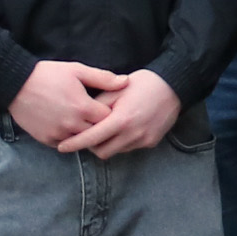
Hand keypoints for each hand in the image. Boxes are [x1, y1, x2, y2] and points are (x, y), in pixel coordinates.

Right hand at [9, 60, 115, 148]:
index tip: (109, 108)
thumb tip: (126, 82)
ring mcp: (58, 134)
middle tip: (98, 117)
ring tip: (84, 123)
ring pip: (82, 142)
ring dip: (85, 134)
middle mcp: (72, 124)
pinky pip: (65, 145)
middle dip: (100, 127)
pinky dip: (69, 139)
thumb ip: (103, 78)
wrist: (15, 84)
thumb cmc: (47, 74)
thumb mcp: (77, 70)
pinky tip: (69, 127)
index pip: (109, 119)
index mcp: (83, 107)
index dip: (111, 114)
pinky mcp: (46, 139)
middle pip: (97, 133)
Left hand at [63, 68, 182, 158]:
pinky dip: (122, 142)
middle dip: (92, 146)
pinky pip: (130, 148)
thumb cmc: (143, 83)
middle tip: (87, 134)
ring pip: (116, 151)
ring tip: (107, 129)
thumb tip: (82, 119)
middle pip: (102, 152)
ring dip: (108, 144)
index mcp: (121, 120)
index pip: (91, 139)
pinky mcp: (152, 142)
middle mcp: (132, 134)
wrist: (174, 85)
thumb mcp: (116, 89)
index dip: (75, 144)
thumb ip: (98, 106)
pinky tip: (124, 128)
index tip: (62, 147)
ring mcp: (144, 140)